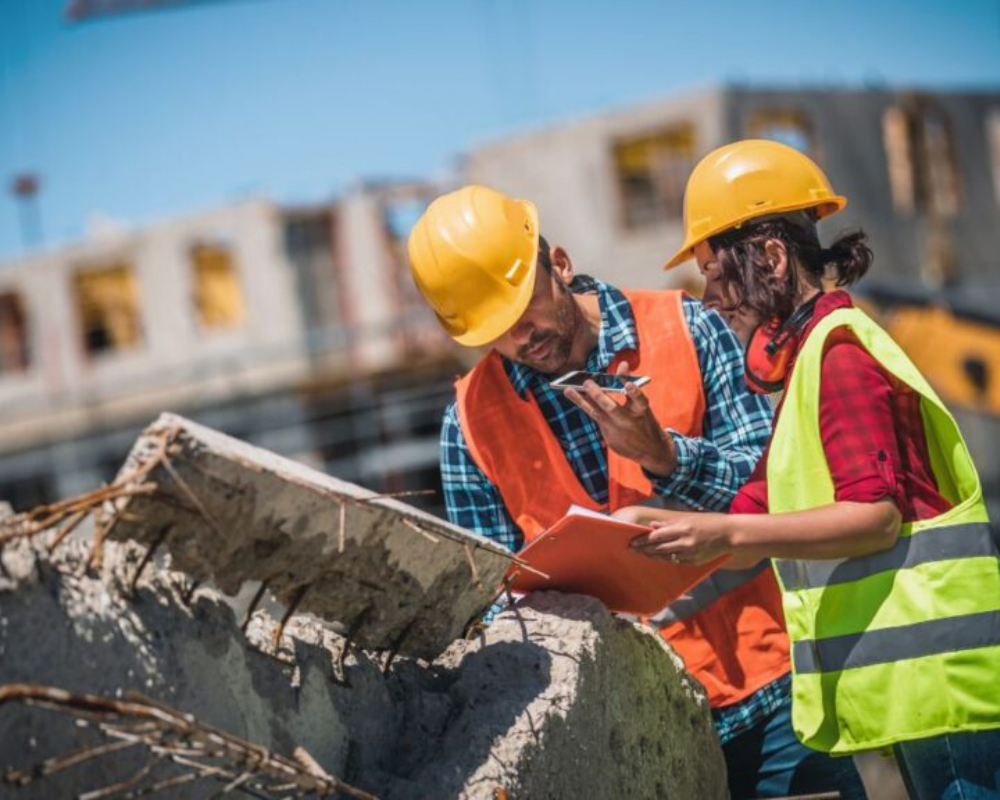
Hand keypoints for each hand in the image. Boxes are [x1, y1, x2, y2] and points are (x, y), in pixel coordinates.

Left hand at [562, 362, 676, 475]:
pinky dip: (587, 407)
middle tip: (586, 383)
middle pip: (611, 408)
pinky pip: (596, 420)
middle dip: (598, 395)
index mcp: (642, 411)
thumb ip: (630, 385)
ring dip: (581, 401)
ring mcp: (618, 432)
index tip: (628, 385)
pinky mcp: (610, 439)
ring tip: (567, 390)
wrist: (650, 450)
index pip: (640, 400)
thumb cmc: (644, 421)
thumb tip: (623, 364)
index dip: (634, 392)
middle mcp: (629, 422)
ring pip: (596, 414)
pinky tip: (575, 397)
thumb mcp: (642, 405)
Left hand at [629, 512, 733, 564]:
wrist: (730, 535)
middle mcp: (685, 542)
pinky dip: (666, 558)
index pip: (656, 536)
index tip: (632, 542)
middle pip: (658, 548)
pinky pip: (676, 561)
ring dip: (652, 555)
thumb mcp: (689, 518)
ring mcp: (690, 554)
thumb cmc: (709, 522)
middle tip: (632, 549)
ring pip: (665, 557)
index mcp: (683, 528)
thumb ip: (669, 523)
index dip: (642, 540)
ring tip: (643, 553)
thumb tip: (652, 526)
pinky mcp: (694, 562)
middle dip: (643, 549)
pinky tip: (659, 557)